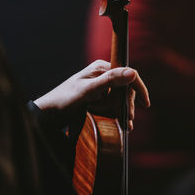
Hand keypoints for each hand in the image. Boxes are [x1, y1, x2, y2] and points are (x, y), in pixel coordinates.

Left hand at [34, 60, 149, 129]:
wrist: (49, 114)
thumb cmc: (65, 99)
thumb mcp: (88, 90)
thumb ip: (110, 81)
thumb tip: (132, 72)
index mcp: (101, 68)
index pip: (127, 74)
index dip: (138, 88)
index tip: (146, 104)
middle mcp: (102, 76)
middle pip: (125, 89)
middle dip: (127, 105)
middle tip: (127, 120)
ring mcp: (100, 87)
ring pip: (120, 99)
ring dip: (122, 112)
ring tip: (124, 125)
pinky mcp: (98, 98)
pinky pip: (113, 105)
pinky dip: (117, 114)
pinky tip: (121, 124)